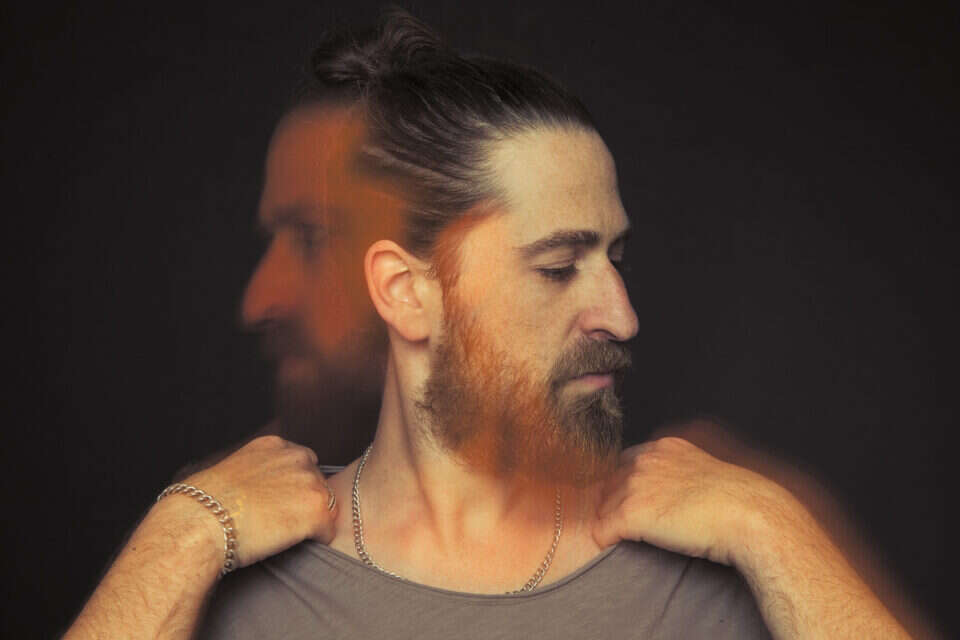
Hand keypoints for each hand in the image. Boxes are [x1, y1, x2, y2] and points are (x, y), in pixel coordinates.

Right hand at [161, 435, 338, 568]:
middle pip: (317, 482)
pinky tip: (295, 545)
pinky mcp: (317, 510)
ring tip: (285, 534)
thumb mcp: (233, 469)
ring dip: (312, 520)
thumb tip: (260, 491)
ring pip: (326, 505)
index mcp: (275, 446)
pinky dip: (318, 540)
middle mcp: (297, 458)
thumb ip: (257, 472)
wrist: (202, 521)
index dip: (293, 487)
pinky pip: (329, 530)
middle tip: (282, 521)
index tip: (281, 503)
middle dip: (305, 501)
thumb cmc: (205, 504)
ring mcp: (310, 482)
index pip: (302, 463)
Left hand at [592, 436, 791, 567]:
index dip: (625, 488)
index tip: (632, 506)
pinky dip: (604, 542)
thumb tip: (669, 495)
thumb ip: (680, 474)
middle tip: (622, 527)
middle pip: (609, 485)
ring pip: (603, 508)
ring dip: (609, 525)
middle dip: (613, 506)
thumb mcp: (704, 473)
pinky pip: (601, 530)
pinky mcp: (632, 512)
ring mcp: (636, 485)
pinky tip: (613, 548)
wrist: (749, 514)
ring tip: (619, 540)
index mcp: (663, 448)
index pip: (624, 464)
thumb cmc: (737, 502)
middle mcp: (645, 460)